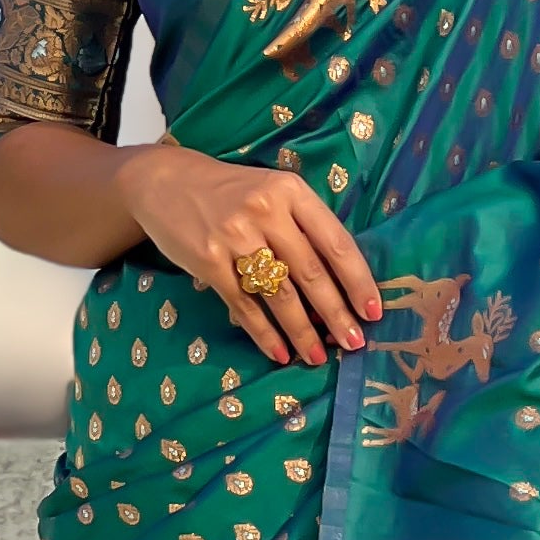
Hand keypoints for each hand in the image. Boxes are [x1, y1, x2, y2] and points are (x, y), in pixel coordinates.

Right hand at [121, 144, 381, 367]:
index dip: (358, 280)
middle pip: (311, 273)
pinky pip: (245, 305)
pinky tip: (279, 352)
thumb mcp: (273, 193)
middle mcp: (266, 211)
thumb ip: (303, 228)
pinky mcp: (208, 260)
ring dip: (303, 331)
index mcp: (291, 192)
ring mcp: (235, 236)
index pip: (336, 242)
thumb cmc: (231, 192)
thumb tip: (338, 287)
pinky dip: (264, 334)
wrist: (165, 182)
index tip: (373, 311)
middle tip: (353, 343)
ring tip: (317, 357)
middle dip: (336, 314)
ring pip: (280, 294)